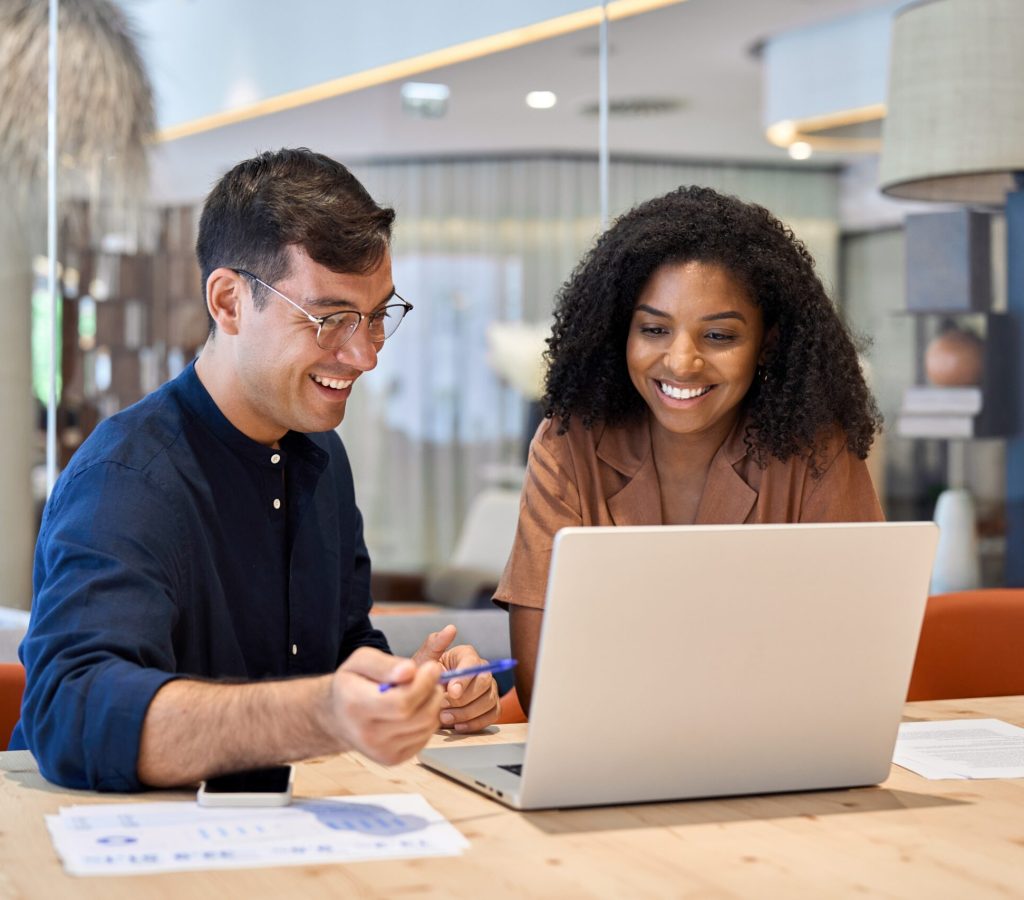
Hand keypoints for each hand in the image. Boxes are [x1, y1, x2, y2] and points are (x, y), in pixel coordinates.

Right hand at [325, 647, 442, 765]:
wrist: (338, 716)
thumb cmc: (351, 684)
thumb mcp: (361, 661)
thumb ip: (385, 664)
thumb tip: (409, 670)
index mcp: (355, 705)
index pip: (402, 702)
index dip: (423, 684)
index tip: (432, 667)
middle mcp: (367, 734)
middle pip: (420, 716)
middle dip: (432, 692)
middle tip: (431, 676)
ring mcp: (380, 751)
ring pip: (426, 727)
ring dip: (433, 704)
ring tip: (422, 690)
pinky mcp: (392, 759)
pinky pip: (424, 737)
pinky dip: (427, 719)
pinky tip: (415, 708)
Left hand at [413, 626, 500, 732]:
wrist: (422, 696)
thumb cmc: (424, 676)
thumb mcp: (423, 660)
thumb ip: (435, 644)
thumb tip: (451, 628)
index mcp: (466, 655)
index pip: (473, 664)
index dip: (464, 679)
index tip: (450, 691)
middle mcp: (482, 669)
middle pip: (485, 682)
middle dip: (464, 698)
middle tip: (443, 707)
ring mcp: (489, 688)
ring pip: (489, 701)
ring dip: (466, 713)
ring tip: (445, 718)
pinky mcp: (490, 705)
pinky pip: (492, 715)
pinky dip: (475, 723)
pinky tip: (457, 726)